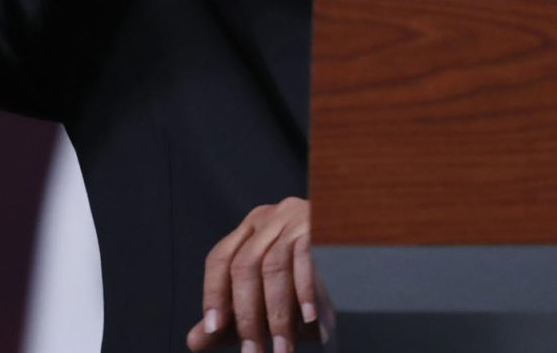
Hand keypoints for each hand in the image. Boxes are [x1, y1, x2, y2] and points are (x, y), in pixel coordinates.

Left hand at [186, 197, 323, 351]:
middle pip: (245, 266)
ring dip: (278, 315)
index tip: (213, 330)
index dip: (213, 294)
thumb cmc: (310, 282)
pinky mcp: (323, 225)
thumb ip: (232, 319)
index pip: (220, 258)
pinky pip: (307, 260)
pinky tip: (309, 321)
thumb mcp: (268, 301)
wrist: (363, 256)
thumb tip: (194, 342)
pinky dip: (306, 293)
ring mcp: (297, 218)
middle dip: (248, 316)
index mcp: (251, 229)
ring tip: (283, 349)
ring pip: (274, 267)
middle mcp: (270, 217)